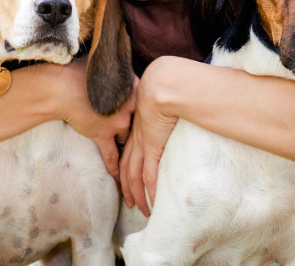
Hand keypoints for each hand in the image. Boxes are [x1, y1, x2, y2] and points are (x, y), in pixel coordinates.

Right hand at [54, 59, 135, 178]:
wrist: (62, 87)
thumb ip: (121, 76)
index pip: (145, 102)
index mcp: (132, 87)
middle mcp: (129, 106)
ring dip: (126, 144)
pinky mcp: (103, 135)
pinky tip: (119, 177)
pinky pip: (112, 156)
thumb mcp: (107, 70)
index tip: (150, 115)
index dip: (145, 109)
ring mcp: (117, 122)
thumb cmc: (81, 74)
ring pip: (128, 138)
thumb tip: (127, 74)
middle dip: (140, 129)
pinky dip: (115, 167)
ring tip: (132, 157)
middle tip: (140, 133)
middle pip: (140, 122)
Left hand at [119, 58, 178, 215]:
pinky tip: (154, 201)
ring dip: (138, 194)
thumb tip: (170, 114)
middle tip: (131, 203)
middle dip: (127, 188)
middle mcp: (136, 140)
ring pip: (134, 176)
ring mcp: (143, 144)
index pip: (126, 155)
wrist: (161, 85)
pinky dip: (151, 190)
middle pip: (126, 170)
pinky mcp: (153, 147)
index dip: (124, 170)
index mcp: (136, 129)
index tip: (127, 182)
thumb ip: (161, 111)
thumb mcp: (157, 101)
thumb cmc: (163, 88)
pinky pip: (149, 174)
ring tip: (143, 209)